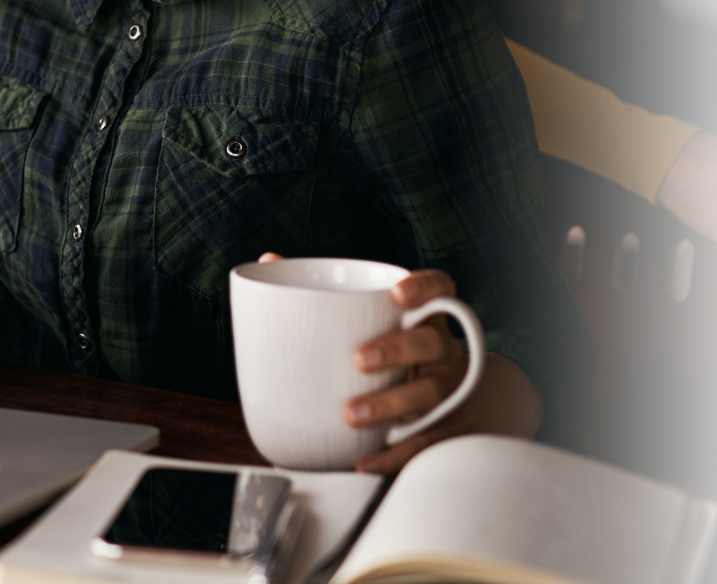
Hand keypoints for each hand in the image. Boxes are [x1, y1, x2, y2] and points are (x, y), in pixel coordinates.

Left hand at [256, 255, 541, 473]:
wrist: (421, 398)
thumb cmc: (378, 344)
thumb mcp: (357, 318)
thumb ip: (318, 289)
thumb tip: (268, 258)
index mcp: (425, 315)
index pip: (441, 289)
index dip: (425, 287)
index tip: (396, 292)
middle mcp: (443, 350)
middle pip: (435, 344)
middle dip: (398, 349)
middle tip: (358, 359)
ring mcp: (448, 391)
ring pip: (432, 396)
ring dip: (392, 406)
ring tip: (351, 414)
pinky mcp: (443, 429)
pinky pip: (425, 444)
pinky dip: (394, 454)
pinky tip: (363, 459)